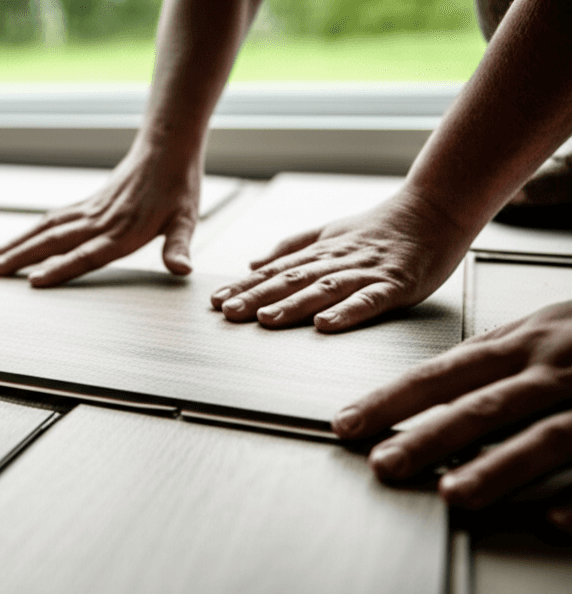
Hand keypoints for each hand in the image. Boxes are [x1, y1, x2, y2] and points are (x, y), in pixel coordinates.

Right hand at [0, 143, 200, 286]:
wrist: (166, 149)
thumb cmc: (178, 188)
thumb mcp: (186, 220)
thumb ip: (179, 246)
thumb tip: (182, 269)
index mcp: (123, 232)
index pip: (86, 255)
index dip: (60, 269)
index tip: (33, 281)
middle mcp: (100, 222)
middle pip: (55, 242)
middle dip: (23, 257)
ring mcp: (91, 212)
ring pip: (48, 229)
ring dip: (20, 243)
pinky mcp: (88, 205)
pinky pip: (54, 219)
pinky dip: (32, 230)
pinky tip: (18, 239)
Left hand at [209, 190, 473, 331]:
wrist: (435, 210)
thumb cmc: (382, 227)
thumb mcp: (329, 232)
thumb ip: (291, 248)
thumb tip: (252, 264)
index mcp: (320, 252)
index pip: (275, 271)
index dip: (245, 286)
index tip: (216, 301)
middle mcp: (337, 261)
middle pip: (291, 280)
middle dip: (257, 297)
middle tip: (228, 312)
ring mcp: (365, 273)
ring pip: (322, 289)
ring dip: (291, 305)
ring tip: (265, 319)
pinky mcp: (394, 285)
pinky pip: (367, 300)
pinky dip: (345, 313)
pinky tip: (324, 325)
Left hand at [332, 302, 571, 532]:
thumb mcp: (542, 324)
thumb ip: (490, 351)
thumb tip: (431, 377)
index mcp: (524, 344)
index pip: (442, 374)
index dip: (391, 400)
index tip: (346, 424)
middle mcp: (555, 368)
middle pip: (484, 406)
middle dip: (429, 437)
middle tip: (383, 467)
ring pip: (546, 436)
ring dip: (498, 468)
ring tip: (453, 495)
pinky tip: (555, 523)